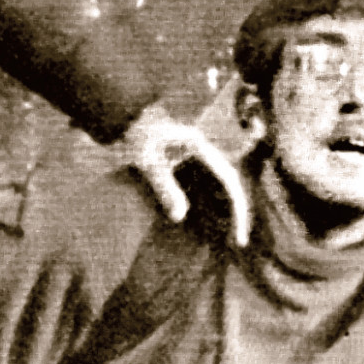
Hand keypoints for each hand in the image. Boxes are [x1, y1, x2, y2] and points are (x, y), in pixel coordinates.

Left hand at [122, 99, 250, 247]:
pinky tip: (210, 226)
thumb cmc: (135, 137)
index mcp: (199, 146)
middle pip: (230, 184)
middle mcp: (204, 151)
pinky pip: (207, 188)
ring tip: (232, 240)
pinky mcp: (189, 165)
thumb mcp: (146, 162)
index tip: (238, 228)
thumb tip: (180, 217)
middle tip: (239, 242)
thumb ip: (163, 187)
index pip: (228, 178)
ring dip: (228, 211)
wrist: (125, 120)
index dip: (237, 204)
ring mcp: (198, 158)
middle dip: (238, 212)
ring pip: (222, 187)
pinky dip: (212, 206)